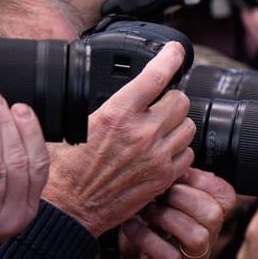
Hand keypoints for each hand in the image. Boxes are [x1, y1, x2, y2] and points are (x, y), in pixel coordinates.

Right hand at [43, 41, 193, 235]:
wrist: (72, 208)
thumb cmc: (68, 169)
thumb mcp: (77, 125)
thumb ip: (107, 106)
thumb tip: (119, 91)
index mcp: (117, 113)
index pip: (155, 76)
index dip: (169, 58)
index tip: (176, 50)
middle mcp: (142, 132)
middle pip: (180, 100)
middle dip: (171, 100)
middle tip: (158, 106)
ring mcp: (158, 155)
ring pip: (188, 126)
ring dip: (177, 125)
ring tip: (158, 131)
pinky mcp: (166, 176)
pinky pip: (189, 153)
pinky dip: (179, 150)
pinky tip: (161, 152)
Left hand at [121, 169, 236, 258]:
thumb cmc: (165, 239)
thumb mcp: (177, 209)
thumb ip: (180, 186)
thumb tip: (167, 154)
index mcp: (215, 216)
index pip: (222, 192)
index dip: (195, 180)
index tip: (171, 178)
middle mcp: (211, 237)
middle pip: (212, 212)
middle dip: (180, 198)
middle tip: (157, 196)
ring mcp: (194, 258)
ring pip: (196, 235)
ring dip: (164, 218)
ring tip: (144, 211)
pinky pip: (166, 253)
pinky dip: (144, 237)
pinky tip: (131, 226)